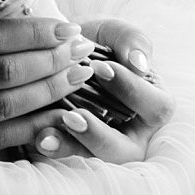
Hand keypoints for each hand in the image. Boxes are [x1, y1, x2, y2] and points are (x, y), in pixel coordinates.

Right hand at [0, 13, 97, 155]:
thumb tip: (22, 10)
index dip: (32, 32)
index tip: (66, 27)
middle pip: (3, 73)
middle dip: (51, 60)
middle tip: (84, 49)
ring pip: (5, 107)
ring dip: (49, 91)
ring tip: (80, 75)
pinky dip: (33, 127)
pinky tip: (60, 114)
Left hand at [29, 17, 175, 164]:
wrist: (55, 51)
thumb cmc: (93, 41)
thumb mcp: (113, 33)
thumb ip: (131, 40)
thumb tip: (140, 64)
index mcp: (154, 103)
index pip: (156, 107)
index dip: (131, 90)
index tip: (99, 68)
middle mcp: (134, 133)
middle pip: (128, 150)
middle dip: (98, 135)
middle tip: (72, 115)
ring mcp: (103, 146)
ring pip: (95, 161)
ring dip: (71, 148)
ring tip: (45, 136)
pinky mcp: (75, 151)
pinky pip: (67, 159)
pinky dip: (52, 147)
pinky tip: (37, 137)